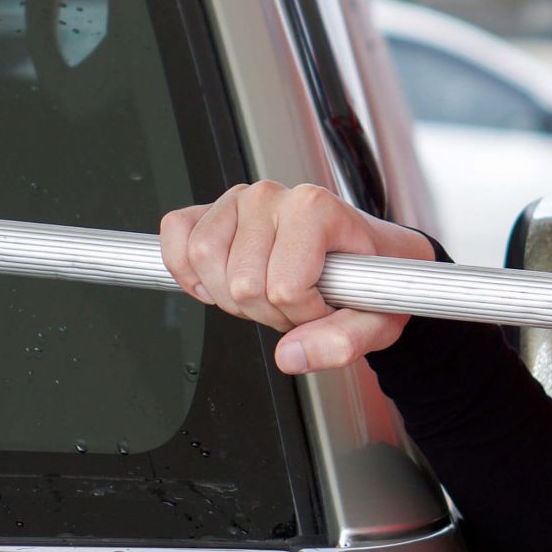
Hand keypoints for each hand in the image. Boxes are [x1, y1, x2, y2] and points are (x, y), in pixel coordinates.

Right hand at [160, 181, 434, 373]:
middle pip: (240, 282)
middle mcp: (272, 196)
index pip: (284, 286)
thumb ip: (342, 341)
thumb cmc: (365, 277)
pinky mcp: (207, 211)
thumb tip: (293, 356)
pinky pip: (176, 238)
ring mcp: (235, 201)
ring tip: (263, 293)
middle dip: (266, 311)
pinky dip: (187, 271)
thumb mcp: (375, 319)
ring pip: (202, 260)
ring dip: (228, 297)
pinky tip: (218, 282)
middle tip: (293, 304)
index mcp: (315, 209)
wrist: (363, 254)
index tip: (322, 305)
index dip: (302, 313)